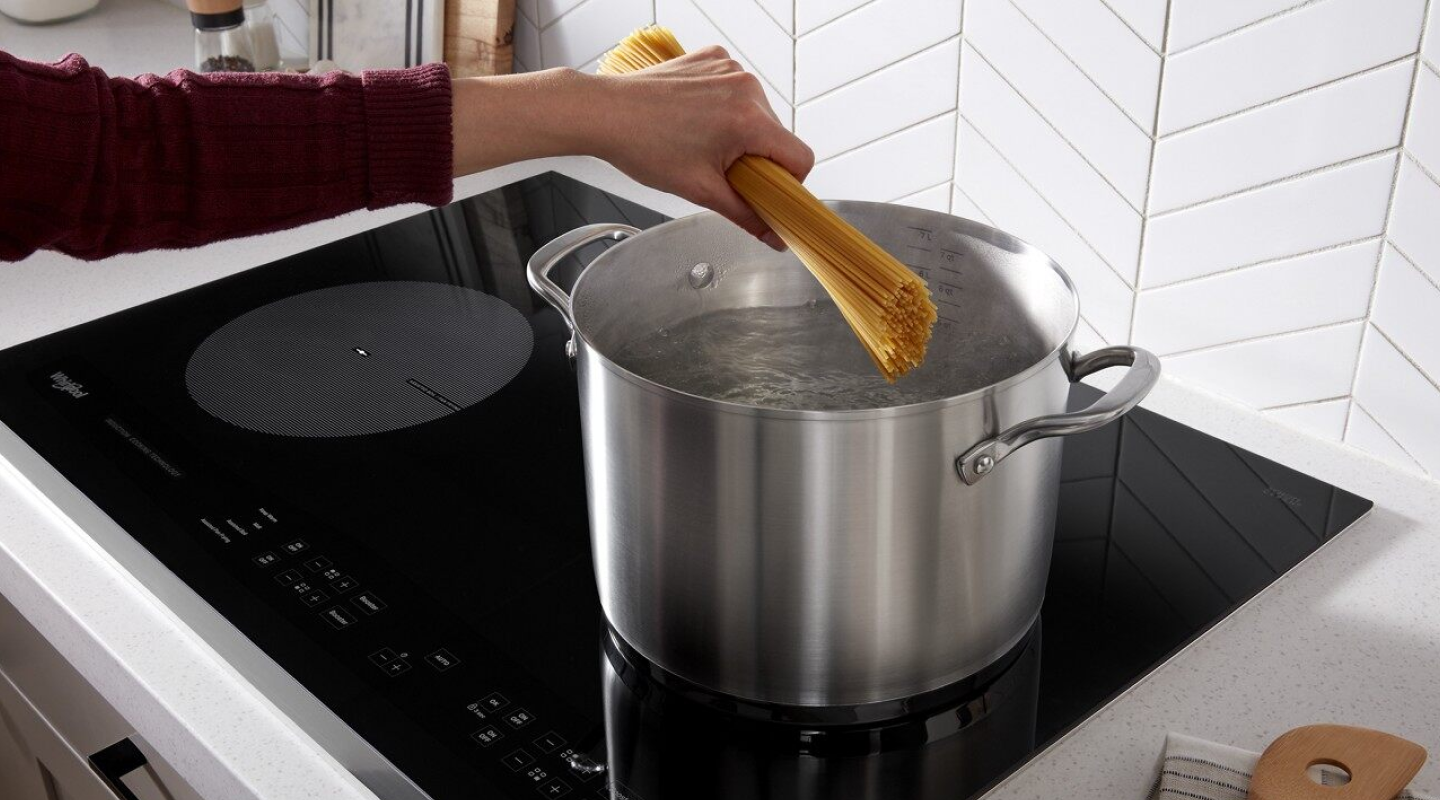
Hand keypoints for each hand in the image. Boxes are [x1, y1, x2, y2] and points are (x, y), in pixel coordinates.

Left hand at [450, 52, 813, 248]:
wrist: (605, 112)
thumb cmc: (642, 145)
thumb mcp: (700, 190)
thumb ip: (746, 215)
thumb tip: (773, 236)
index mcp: (748, 119)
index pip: (799, 158)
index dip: (788, 184)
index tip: (769, 194)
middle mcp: (745, 87)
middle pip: (777, 136)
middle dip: (757, 159)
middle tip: (722, 172)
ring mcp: (730, 68)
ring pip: (758, 114)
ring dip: (741, 134)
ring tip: (703, 144)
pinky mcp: (714, 58)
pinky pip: (738, 91)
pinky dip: (724, 109)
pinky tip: (696, 121)